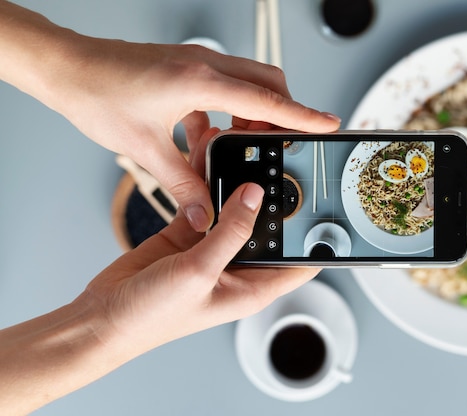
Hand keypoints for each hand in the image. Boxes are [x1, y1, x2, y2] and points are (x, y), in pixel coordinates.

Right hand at [0, 126, 319, 413]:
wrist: (105, 315)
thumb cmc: (153, 315)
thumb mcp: (199, 273)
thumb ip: (230, 232)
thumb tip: (255, 196)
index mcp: (254, 287)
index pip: (301, 262)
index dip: (318, 239)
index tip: (330, 207)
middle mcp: (239, 267)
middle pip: (271, 228)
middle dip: (277, 198)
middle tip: (285, 162)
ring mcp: (215, 249)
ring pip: (238, 210)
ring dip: (241, 184)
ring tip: (249, 151)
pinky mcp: (191, 235)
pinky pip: (209, 203)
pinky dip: (210, 183)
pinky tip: (213, 158)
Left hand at [49, 38, 339, 230]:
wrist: (67, 67)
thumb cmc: (97, 95)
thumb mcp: (145, 149)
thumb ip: (181, 186)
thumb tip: (204, 215)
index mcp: (201, 82)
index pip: (267, 102)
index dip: (303, 116)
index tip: (329, 124)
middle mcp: (206, 66)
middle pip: (268, 85)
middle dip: (282, 115)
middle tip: (280, 147)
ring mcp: (197, 63)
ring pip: (249, 83)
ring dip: (253, 114)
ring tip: (241, 147)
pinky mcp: (187, 68)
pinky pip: (224, 86)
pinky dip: (228, 110)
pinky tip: (208, 135)